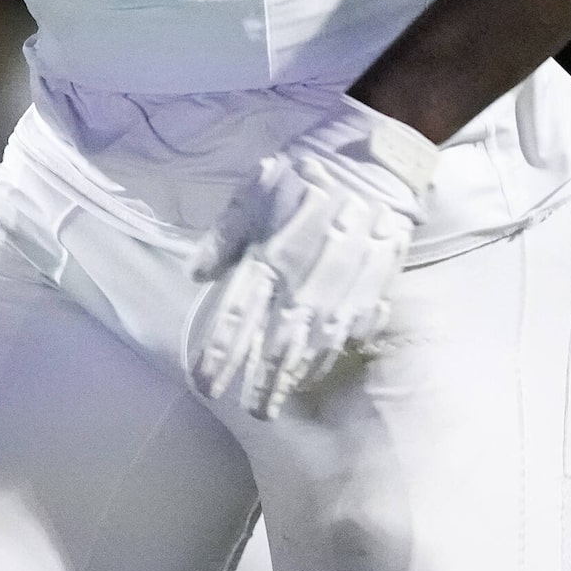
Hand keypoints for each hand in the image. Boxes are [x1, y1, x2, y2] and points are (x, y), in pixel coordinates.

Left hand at [186, 98, 440, 418]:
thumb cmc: (306, 170)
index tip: (206, 386)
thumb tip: (196, 275)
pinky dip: (330, 356)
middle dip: (261, 385)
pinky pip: (348, 333)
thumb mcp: (253, 191)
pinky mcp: (370, 289)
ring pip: (312, 348)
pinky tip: (319, 370)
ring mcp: (339, 292)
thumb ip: (224, 237)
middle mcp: (301, 284)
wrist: (374, 158)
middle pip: (275, 348)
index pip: (235, 320)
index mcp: (268, 259)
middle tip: (252, 412)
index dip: (220, 357)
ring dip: (293, 378)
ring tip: (279, 402)